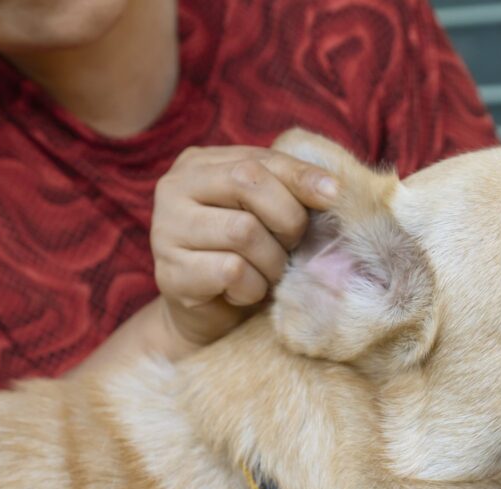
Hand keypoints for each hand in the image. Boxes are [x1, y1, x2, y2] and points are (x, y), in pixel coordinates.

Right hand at [150, 145, 337, 349]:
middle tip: (291, 247)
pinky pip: (232, 271)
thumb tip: (334, 189)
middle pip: (248, 182)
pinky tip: (244, 292)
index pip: (260, 159)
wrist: (209, 316)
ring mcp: (165, 230)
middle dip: (287, 218)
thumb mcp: (269, 216)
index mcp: (200, 164)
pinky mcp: (170, 273)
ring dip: (272, 260)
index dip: (301, 176)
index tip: (335, 195)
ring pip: (243, 231)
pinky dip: (253, 287)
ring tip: (268, 274)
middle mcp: (174, 188)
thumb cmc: (248, 257)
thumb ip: (290, 192)